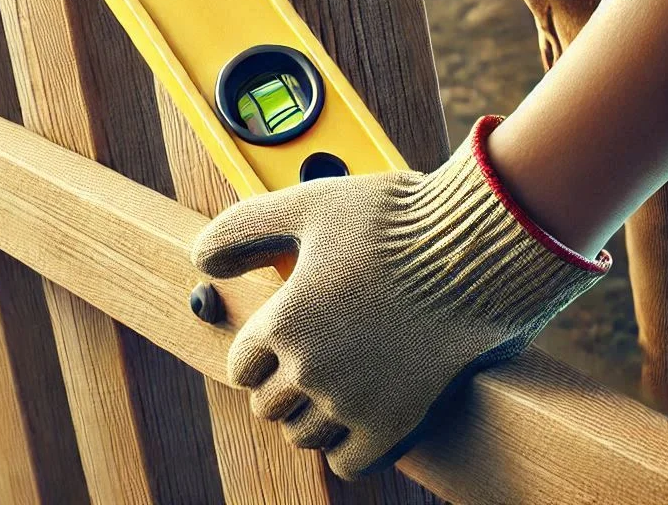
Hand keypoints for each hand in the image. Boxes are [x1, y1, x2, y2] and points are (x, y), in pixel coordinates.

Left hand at [192, 116, 608, 477]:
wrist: (467, 252)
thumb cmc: (387, 222)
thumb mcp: (304, 205)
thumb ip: (242, 230)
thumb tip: (200, 260)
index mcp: (284, 322)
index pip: (240, 366)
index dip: (256, 350)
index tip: (277, 335)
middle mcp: (311, 370)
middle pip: (267, 406)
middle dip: (277, 382)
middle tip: (303, 355)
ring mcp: (353, 402)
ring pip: (302, 435)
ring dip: (306, 413)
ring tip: (327, 380)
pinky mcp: (395, 421)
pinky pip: (347, 461)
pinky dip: (342, 445)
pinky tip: (354, 412)